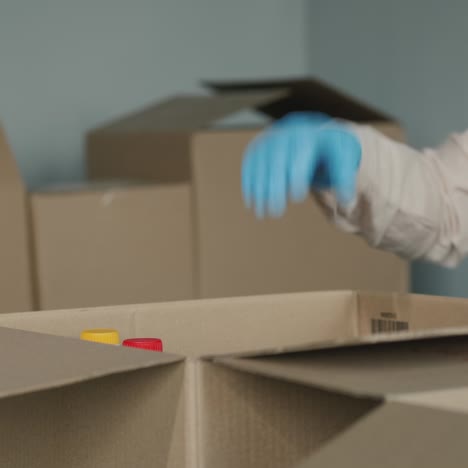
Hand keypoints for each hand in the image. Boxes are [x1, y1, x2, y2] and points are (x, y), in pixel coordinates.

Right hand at [241, 112, 361, 217]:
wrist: (310, 133)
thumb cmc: (329, 152)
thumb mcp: (343, 160)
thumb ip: (344, 179)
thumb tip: (347, 202)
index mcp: (309, 135)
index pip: (300, 153)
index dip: (296, 174)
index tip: (297, 196)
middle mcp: (286, 134)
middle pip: (277, 160)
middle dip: (274, 187)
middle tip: (275, 212)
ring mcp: (270, 139)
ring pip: (260, 164)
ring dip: (258, 190)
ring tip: (261, 213)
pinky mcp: (258, 147)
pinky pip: (250, 164)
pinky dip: (248, 183)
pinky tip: (250, 201)